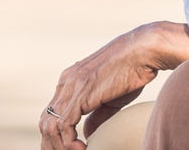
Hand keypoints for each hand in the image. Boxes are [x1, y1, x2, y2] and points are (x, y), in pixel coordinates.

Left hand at [40, 22, 188, 149]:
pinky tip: (82, 148)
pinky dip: (69, 142)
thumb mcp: (111, 98)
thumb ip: (96, 115)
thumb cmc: (133, 70)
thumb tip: (86, 134)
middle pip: (45, 122)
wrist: (143, 49)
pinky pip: (64, 125)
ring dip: (60, 146)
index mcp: (70, 81)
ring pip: (50, 126)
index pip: (51, 114)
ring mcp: (71, 86)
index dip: (55, 137)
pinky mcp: (81, 92)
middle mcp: (66, 82)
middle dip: (52, 145)